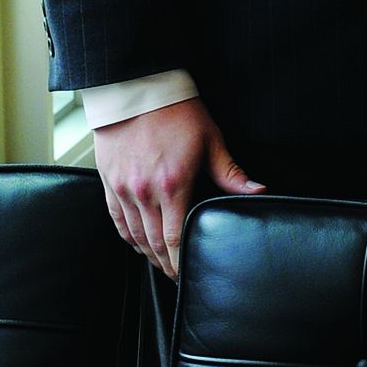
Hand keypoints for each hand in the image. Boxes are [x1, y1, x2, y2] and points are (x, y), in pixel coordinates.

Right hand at [91, 98, 263, 276]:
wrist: (136, 91)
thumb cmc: (176, 112)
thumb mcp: (211, 140)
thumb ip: (231, 173)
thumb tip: (258, 191)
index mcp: (173, 185)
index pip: (176, 238)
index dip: (180, 262)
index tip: (185, 274)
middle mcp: (145, 192)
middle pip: (154, 243)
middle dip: (165, 264)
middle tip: (175, 276)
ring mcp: (124, 189)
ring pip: (134, 235)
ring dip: (147, 254)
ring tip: (159, 264)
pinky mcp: (109, 183)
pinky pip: (116, 220)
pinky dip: (127, 237)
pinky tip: (137, 243)